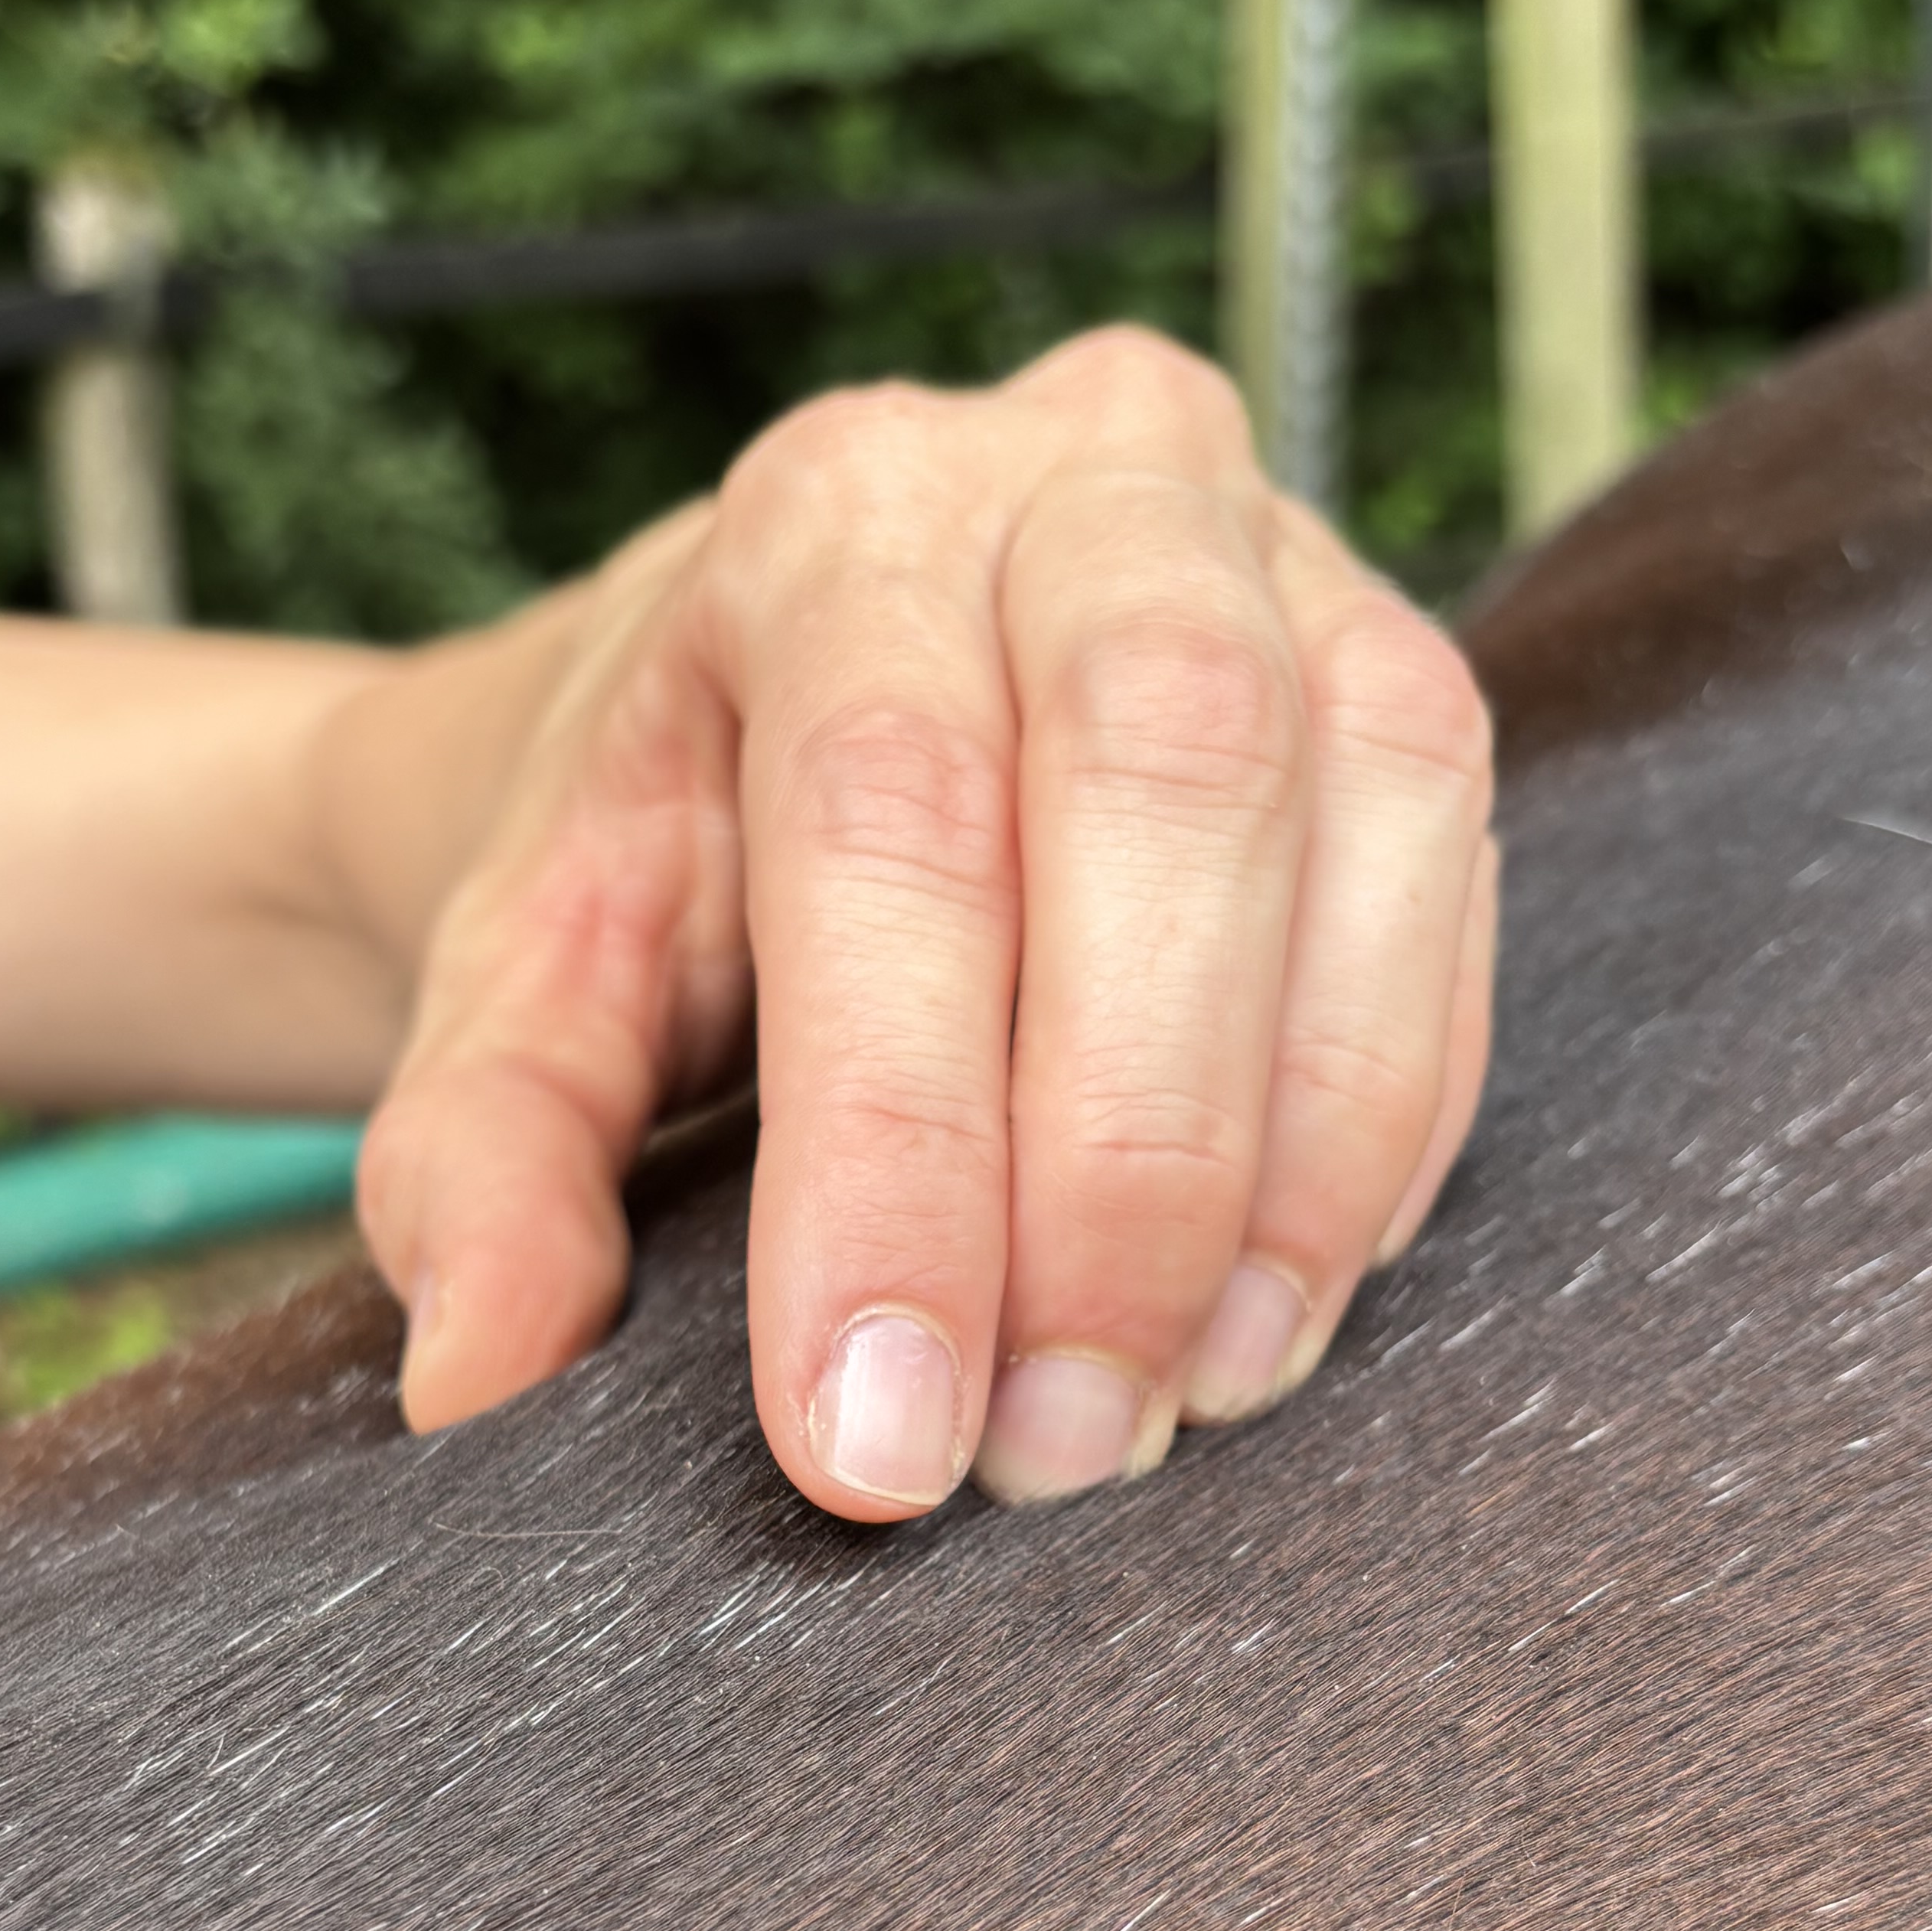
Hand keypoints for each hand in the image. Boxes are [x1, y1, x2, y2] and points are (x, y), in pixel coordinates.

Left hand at [343, 324, 1495, 1517]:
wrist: (775, 707)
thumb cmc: (660, 854)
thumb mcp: (521, 989)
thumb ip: (485, 1168)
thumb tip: (476, 1378)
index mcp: (830, 522)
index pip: (886, 814)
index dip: (897, 1153)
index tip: (873, 1434)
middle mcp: (1082, 481)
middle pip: (1168, 772)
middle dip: (1122, 1160)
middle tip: (1050, 1449)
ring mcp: (1286, 563)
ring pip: (1368, 825)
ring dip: (1287, 1172)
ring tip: (1168, 1406)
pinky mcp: (1408, 695)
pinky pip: (1455, 915)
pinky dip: (1378, 1148)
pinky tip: (1265, 1312)